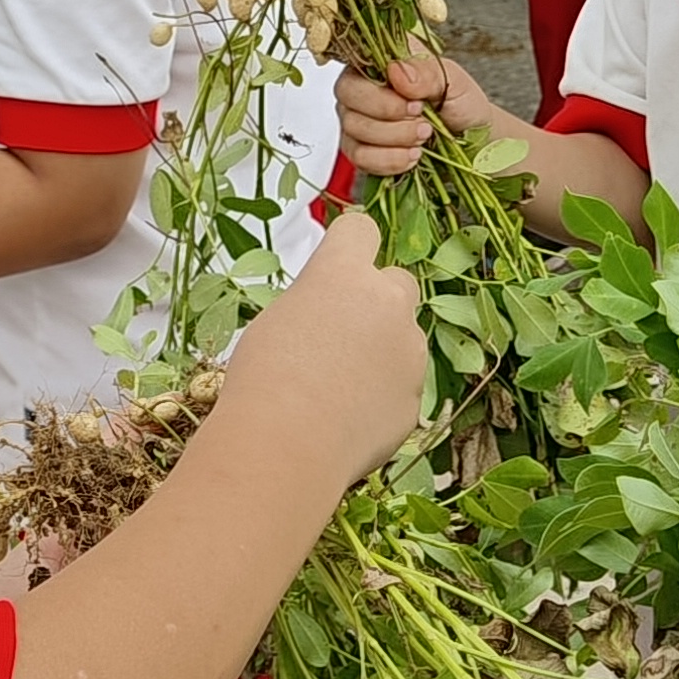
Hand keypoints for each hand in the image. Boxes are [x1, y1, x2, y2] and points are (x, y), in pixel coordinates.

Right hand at [211, 210, 423, 486]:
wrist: (285, 448)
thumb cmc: (263, 381)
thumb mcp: (276, 322)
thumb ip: (316, 304)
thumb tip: (329, 313)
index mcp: (343, 274)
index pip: (360, 231)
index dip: (349, 248)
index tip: (339, 264)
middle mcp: (387, 303)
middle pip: (397, 282)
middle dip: (378, 301)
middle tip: (342, 333)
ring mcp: (409, 352)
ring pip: (403, 339)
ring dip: (382, 352)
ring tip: (337, 388)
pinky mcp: (414, 398)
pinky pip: (401, 387)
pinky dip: (381, 397)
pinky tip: (347, 420)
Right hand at [336, 49, 493, 178]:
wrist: (473, 146)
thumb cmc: (462, 108)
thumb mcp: (455, 83)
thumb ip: (427, 72)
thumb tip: (396, 70)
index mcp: (384, 60)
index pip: (357, 60)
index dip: (380, 85)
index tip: (414, 100)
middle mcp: (364, 86)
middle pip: (347, 92)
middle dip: (387, 112)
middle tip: (421, 119)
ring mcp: (358, 118)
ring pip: (353, 127)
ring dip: (393, 137)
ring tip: (423, 137)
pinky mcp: (360, 150)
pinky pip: (358, 156)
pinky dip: (388, 160)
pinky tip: (411, 156)